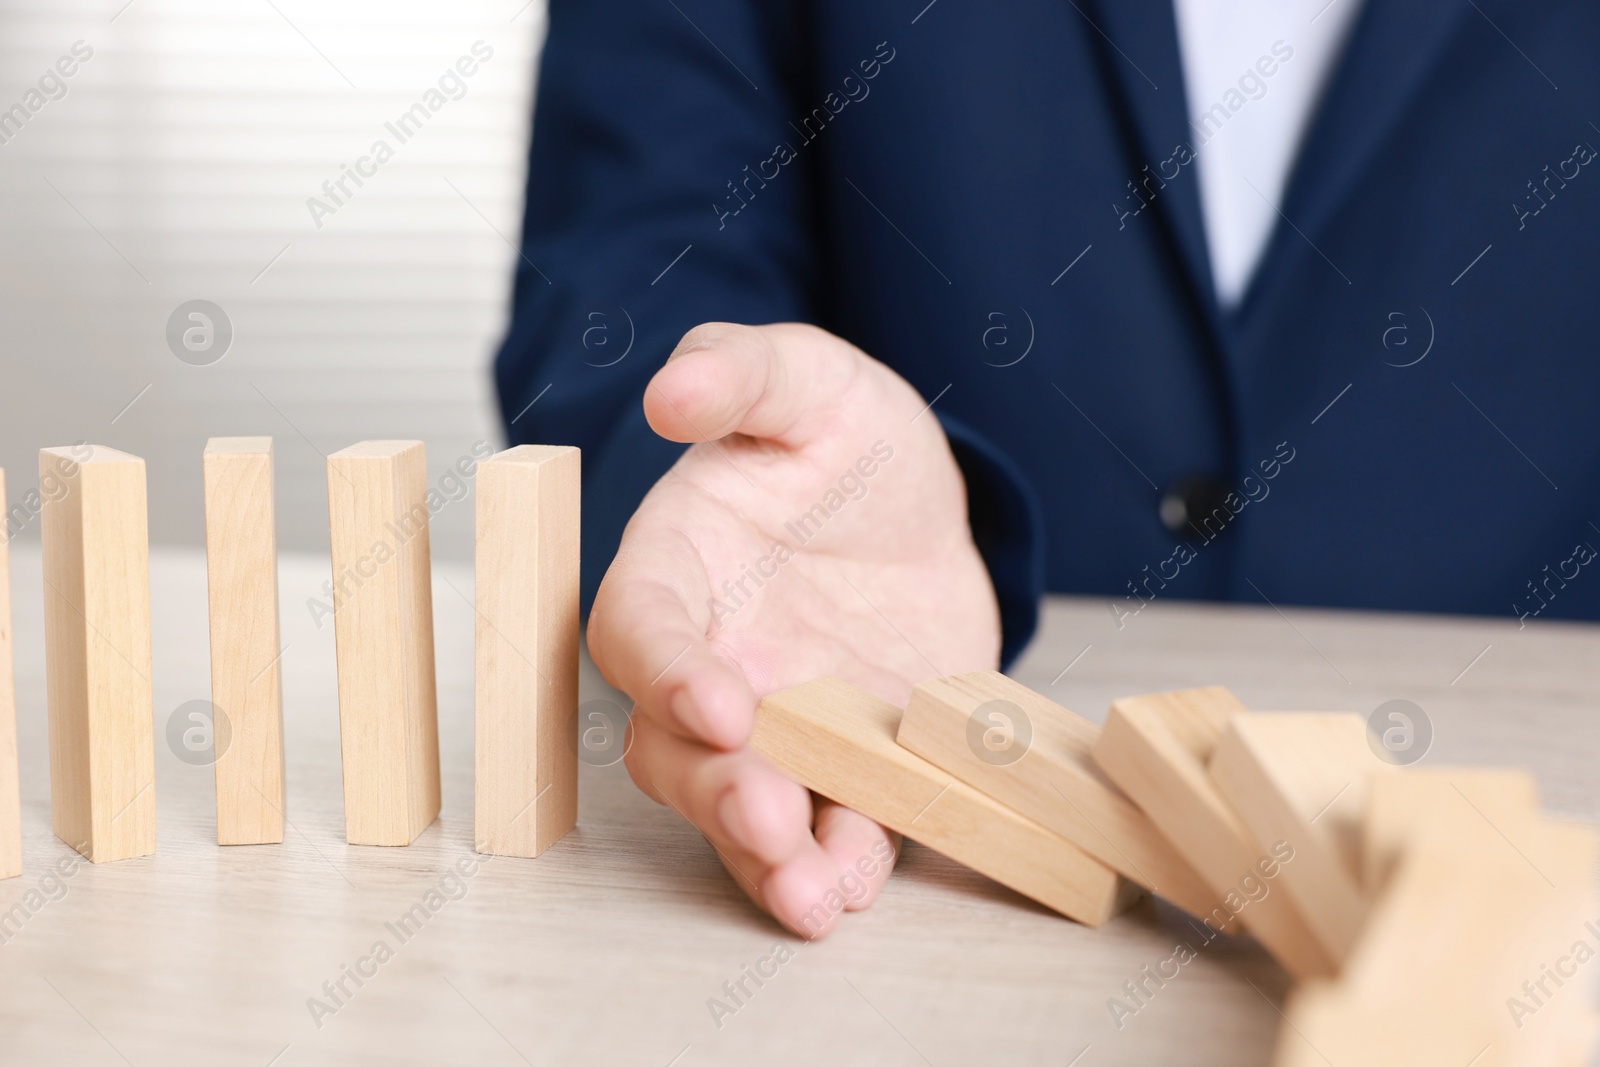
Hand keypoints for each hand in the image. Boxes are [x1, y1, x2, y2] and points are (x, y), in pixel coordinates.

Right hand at [587, 322, 1000, 936]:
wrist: (917, 510)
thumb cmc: (841, 439)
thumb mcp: (807, 378)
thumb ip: (740, 374)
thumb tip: (672, 389)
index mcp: (678, 569)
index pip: (639, 628)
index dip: (667, 671)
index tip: (722, 705)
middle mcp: (710, 660)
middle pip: (675, 745)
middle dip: (717, 793)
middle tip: (772, 823)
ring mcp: (776, 723)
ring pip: (742, 805)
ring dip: (771, 858)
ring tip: (816, 897)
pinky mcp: (845, 762)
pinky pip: (833, 822)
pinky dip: (845, 860)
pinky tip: (864, 882)